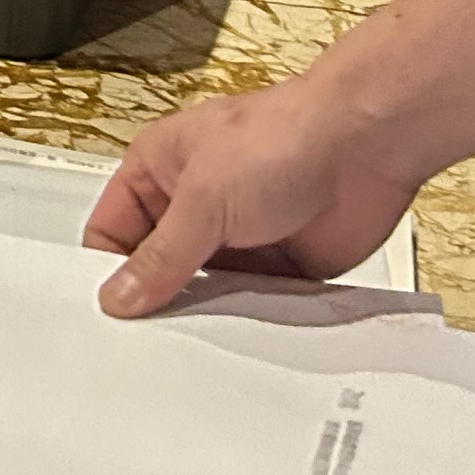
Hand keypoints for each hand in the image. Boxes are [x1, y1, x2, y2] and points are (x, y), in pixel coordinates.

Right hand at [80, 74, 425, 314]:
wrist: (366, 146)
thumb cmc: (285, 134)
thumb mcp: (203, 197)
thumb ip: (161, 255)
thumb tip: (120, 295)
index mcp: (159, 170)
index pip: (112, 231)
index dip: (108, 271)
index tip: (113, 314)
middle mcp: (195, 204)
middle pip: (158, 267)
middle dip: (157, 299)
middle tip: (150, 339)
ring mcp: (237, 237)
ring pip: (204, 292)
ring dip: (205, 313)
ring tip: (199, 338)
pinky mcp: (278, 266)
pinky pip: (250, 306)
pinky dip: (249, 321)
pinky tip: (245, 333)